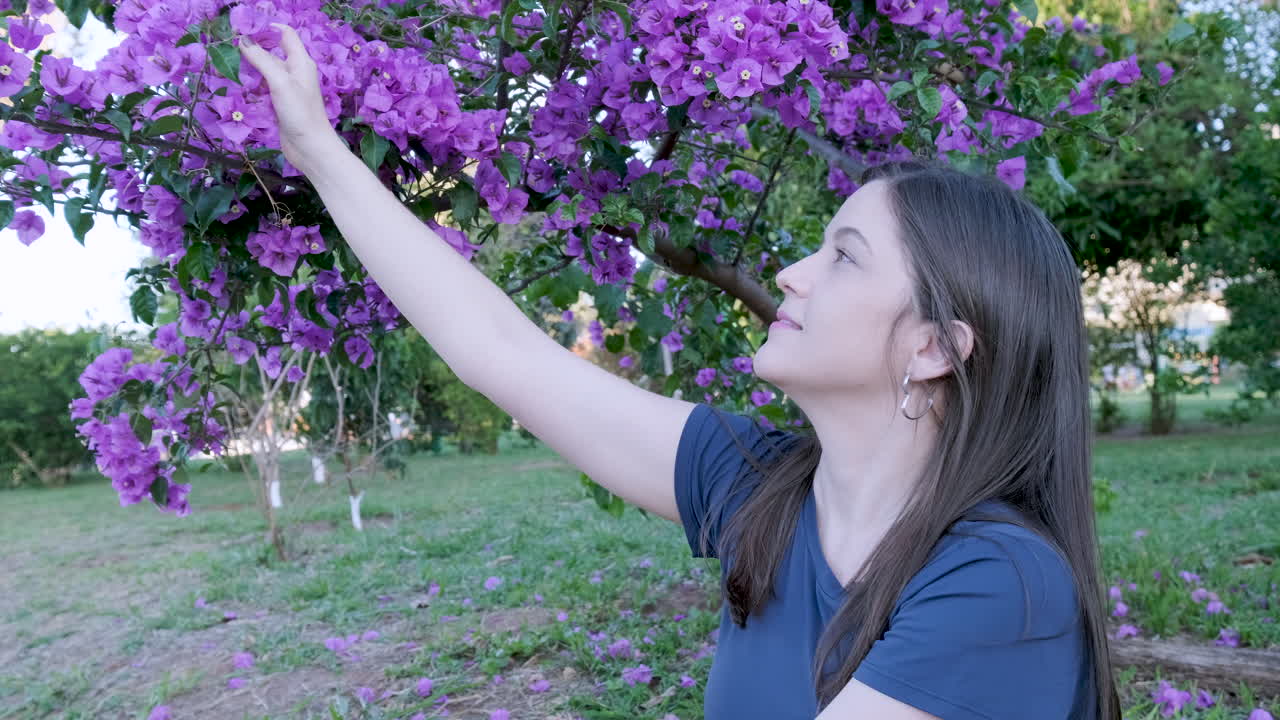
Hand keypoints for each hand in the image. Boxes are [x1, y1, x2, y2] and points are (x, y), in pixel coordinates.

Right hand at [238, 23, 335, 171]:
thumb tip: (244, 40)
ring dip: (250, 70)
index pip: (285, 34)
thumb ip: (262, 60)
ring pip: (264, 72)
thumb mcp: (280, 82)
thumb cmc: (300, 114)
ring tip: (229, 67)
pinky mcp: (280, 104)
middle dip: (253, 49)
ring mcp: (287, 89)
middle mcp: (294, 73)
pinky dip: (252, 87)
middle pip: (271, 52)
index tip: (245, 29)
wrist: (310, 148)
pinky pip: (263, 89)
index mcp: (300, 62)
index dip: (267, 28)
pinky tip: (239, 88)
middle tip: (229, 49)